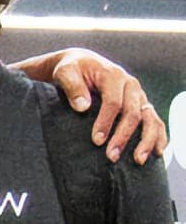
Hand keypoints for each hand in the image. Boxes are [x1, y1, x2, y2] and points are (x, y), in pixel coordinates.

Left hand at [44, 49, 168, 163]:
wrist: (81, 63)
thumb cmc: (71, 69)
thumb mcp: (65, 73)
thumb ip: (73, 87)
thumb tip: (83, 107)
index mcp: (114, 76)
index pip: (114, 102)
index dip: (106, 122)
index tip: (96, 141)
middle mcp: (131, 85)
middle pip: (134, 113)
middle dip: (123, 136)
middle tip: (111, 157)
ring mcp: (138, 95)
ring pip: (150, 118)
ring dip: (146, 140)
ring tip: (138, 159)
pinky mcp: (140, 104)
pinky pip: (154, 120)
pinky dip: (158, 135)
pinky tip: (157, 152)